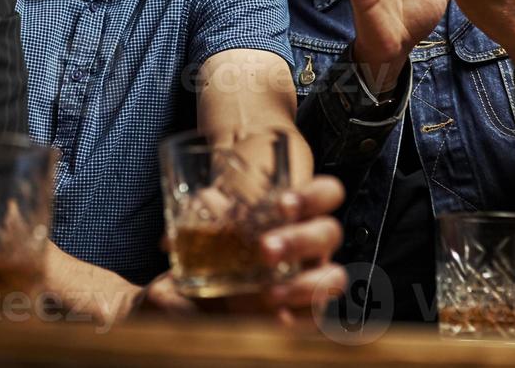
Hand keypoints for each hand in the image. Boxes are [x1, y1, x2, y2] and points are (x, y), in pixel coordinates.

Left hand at [143, 177, 347, 326]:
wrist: (194, 300)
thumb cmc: (211, 251)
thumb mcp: (201, 232)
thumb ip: (197, 221)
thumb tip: (181, 228)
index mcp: (292, 215)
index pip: (326, 194)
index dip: (315, 196)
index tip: (283, 204)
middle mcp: (308, 246)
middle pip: (330, 232)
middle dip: (300, 239)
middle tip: (264, 249)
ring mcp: (310, 280)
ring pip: (333, 278)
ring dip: (305, 283)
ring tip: (269, 294)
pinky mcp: (305, 315)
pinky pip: (318, 319)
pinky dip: (300, 320)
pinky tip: (276, 320)